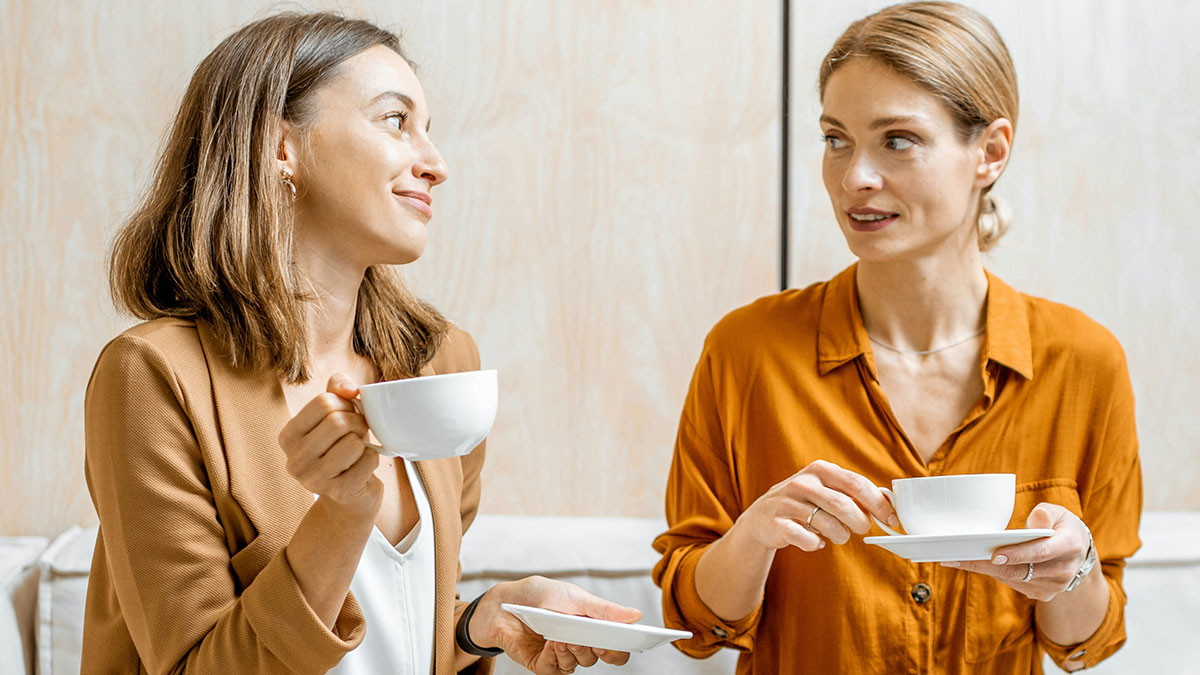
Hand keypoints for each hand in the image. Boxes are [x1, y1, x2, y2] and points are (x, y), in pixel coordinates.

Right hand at [277, 373, 381, 513]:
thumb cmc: (342, 446)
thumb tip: (349, 389)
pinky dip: (373, 458)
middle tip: (359, 431)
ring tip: (359, 448)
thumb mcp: (335, 413)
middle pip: (338, 422)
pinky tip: (363, 465)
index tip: (348, 414)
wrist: (351, 492)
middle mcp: (295, 460)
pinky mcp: (339, 492)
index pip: (323, 402)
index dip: (345, 403)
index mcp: (288, 436)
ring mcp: (315, 480)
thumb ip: (337, 388)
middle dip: (357, 422)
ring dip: (364, 441)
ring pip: (353, 443)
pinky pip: (368, 460)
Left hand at [469, 576, 641, 673]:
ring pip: (579, 664)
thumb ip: (603, 609)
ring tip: (566, 636)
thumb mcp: (573, 596)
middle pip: (599, 658)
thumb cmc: (540, 596)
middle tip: (596, 640)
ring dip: (575, 651)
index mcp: (591, 627)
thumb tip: (635, 615)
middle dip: (599, 650)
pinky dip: (556, 656)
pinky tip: (552, 642)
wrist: (504, 602)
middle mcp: (579, 643)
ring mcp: (561, 654)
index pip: (615, 646)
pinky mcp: (542, 663)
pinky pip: (555, 668)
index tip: (627, 641)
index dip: (622, 648)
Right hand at [736, 460, 898, 551]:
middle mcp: (803, 483)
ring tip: (839, 536)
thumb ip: (853, 494)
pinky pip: (806, 539)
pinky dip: (816, 544)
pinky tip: (816, 542)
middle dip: (860, 522)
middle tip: (862, 529)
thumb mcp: (826, 490)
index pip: (856, 483)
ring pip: (827, 523)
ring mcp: (787, 502)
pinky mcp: (776, 523)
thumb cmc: (804, 504)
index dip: (878, 503)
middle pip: (842, 504)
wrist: (762, 518)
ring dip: (840, 536)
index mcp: (820, 470)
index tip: (892, 519)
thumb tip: (888, 504)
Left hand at [941, 503, 1092, 601]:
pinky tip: (973, 564)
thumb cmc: (1062, 527)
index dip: (1017, 554)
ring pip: (1012, 578)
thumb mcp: (1059, 513)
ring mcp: (1054, 586)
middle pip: (1019, 570)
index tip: (994, 555)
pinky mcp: (1042, 594)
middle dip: (985, 564)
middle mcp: (1064, 571)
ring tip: (956, 559)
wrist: (1079, 553)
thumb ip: (1046, 513)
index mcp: (1070, 546)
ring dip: (983, 569)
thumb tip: (1036, 518)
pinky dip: (993, 573)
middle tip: (957, 557)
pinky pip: (1013, 584)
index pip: (1040, 552)